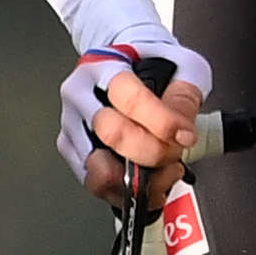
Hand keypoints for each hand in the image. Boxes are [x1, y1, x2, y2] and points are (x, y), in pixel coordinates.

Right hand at [61, 39, 209, 201]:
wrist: (125, 65)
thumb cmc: (149, 64)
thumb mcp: (180, 65)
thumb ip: (184, 97)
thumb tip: (181, 134)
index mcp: (104, 65)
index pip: (130, 99)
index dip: (162, 123)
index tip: (185, 135)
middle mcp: (80, 93)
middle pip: (112, 134)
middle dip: (153, 151)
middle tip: (175, 151)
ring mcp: (71, 122)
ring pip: (100, 168)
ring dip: (139, 178)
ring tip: (163, 171)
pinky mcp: (70, 149)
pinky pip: (96, 183)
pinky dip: (126, 190)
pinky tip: (147, 180)